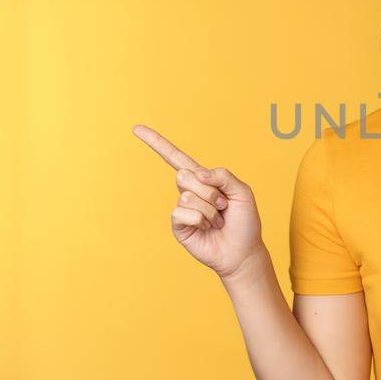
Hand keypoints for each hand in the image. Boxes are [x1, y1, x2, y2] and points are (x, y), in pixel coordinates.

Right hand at [133, 124, 264, 279]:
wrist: (242, 251)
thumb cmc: (244, 221)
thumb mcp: (242, 192)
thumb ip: (223, 176)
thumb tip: (198, 173)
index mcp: (203, 178)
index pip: (176, 157)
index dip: (156, 143)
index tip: (136, 128)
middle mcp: (188, 191)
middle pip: (185, 175)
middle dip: (210, 191)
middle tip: (223, 205)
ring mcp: (182, 208)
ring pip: (188, 196)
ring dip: (210, 209)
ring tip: (218, 220)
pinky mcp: (178, 226)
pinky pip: (182, 213)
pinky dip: (201, 220)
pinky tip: (207, 228)